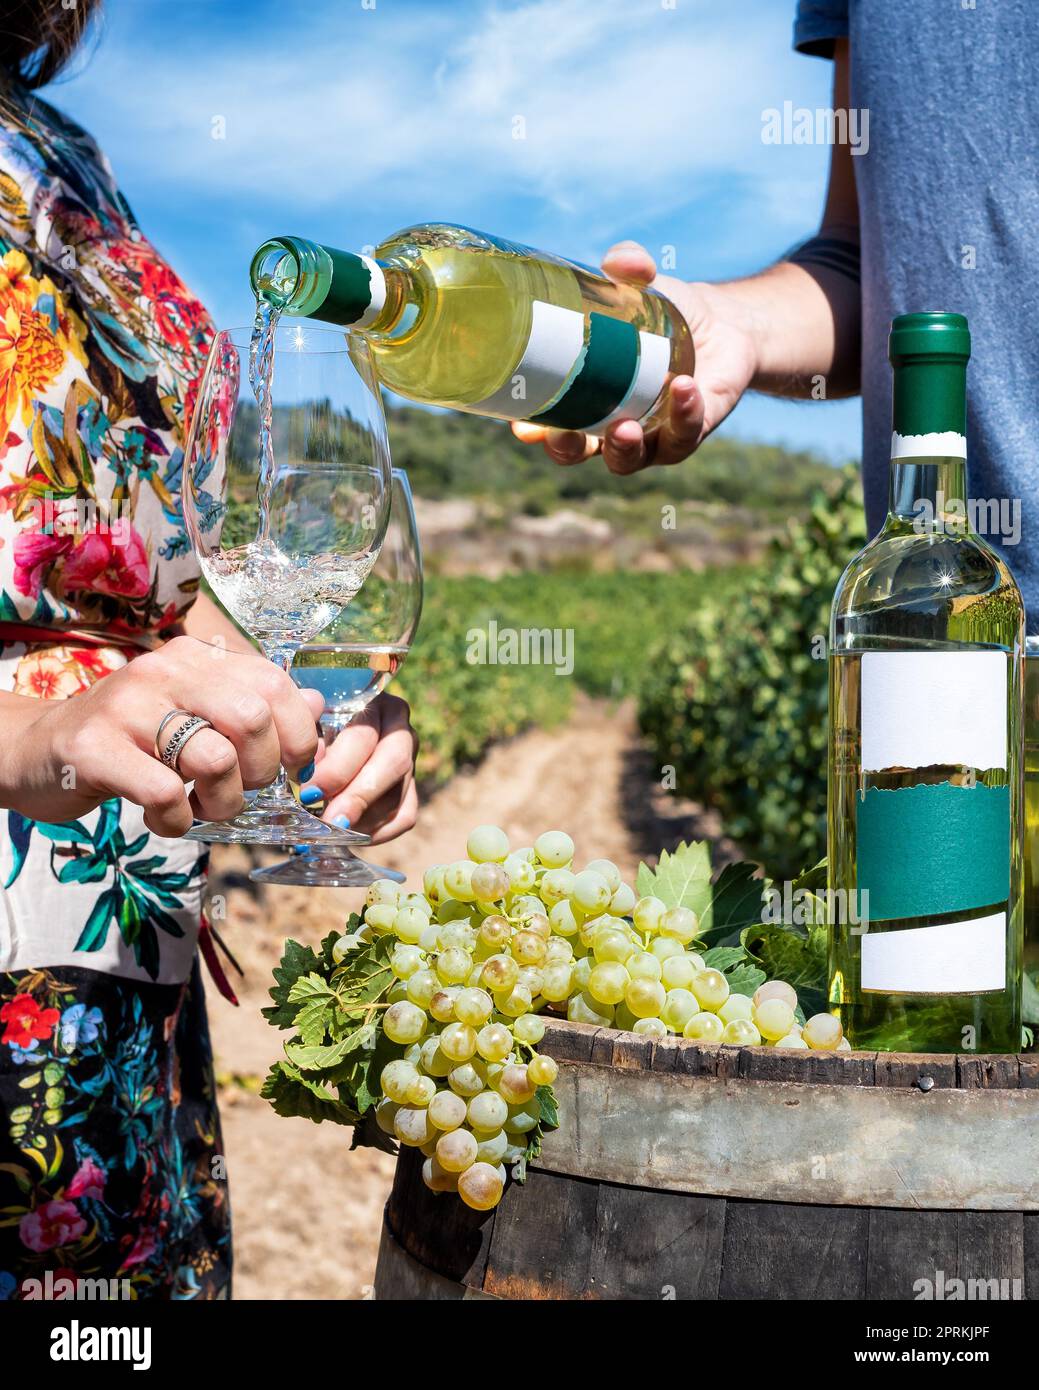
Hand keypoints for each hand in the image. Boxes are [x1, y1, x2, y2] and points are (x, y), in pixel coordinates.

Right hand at [6, 635, 321, 835]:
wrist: (40, 751)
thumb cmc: (133, 739)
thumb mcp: (195, 714)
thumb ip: (254, 708)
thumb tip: (318, 708)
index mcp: (196, 658)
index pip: (276, 684)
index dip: (297, 736)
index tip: (286, 769)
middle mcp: (164, 670)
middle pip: (253, 718)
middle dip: (262, 772)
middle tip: (239, 789)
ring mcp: (126, 707)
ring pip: (215, 760)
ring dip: (221, 804)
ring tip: (200, 808)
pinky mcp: (94, 748)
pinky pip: (165, 794)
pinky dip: (176, 822)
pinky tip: (164, 819)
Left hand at [299, 693, 417, 843]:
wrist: (324, 738)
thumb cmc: (309, 726)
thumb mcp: (306, 722)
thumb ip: (306, 735)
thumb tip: (310, 767)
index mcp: (376, 703)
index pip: (365, 736)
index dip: (338, 768)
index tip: (310, 792)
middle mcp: (401, 729)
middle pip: (393, 764)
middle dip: (358, 796)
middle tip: (330, 821)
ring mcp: (412, 761)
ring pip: (399, 794)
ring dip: (363, 817)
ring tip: (330, 827)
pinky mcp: (412, 790)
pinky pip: (404, 817)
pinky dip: (377, 831)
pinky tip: (351, 832)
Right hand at [513, 241, 758, 473]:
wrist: (724, 327)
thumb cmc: (665, 315)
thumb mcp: (644, 286)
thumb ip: (630, 267)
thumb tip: (621, 261)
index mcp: (582, 398)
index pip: (547, 423)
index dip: (533, 429)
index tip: (522, 425)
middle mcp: (608, 425)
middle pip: (578, 452)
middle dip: (568, 449)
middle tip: (567, 435)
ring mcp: (649, 437)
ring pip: (628, 460)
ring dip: (622, 448)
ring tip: (622, 426)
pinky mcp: (688, 433)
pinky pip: (682, 436)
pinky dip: (682, 415)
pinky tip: (682, 387)